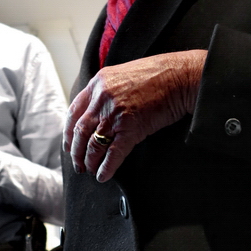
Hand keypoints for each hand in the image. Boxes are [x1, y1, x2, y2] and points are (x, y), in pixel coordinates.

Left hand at [63, 50, 206, 181]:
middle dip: (76, 152)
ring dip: (89, 161)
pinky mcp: (131, 128)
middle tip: (78, 165)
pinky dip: (106, 167)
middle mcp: (102, 98)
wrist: (181, 77)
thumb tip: (101, 111)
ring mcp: (115, 114)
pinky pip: (112, 153)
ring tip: (90, 171)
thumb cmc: (159, 75)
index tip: (68, 145)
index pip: (73, 112)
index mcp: (98, 83)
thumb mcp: (125, 75)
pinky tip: (103, 176)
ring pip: (93, 144)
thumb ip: (108, 91)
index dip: (68, 132)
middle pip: (79, 131)